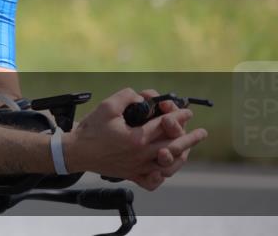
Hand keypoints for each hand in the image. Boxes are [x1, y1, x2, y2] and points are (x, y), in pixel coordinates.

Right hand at [64, 87, 207, 190]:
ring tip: (188, 149)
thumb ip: (128, 96)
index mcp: (137, 138)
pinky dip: (162, 176)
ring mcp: (137, 168)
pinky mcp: (131, 175)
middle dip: (190, 138)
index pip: (165, 126)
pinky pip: (152, 181)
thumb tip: (143, 97)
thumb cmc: (91, 129)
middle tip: (201, 132)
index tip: (186, 111)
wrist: (76, 151)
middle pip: (173, 147)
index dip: (178, 116)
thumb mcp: (108, 106)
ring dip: (181, 156)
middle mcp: (141, 155)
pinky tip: (166, 169)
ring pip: (167, 165)